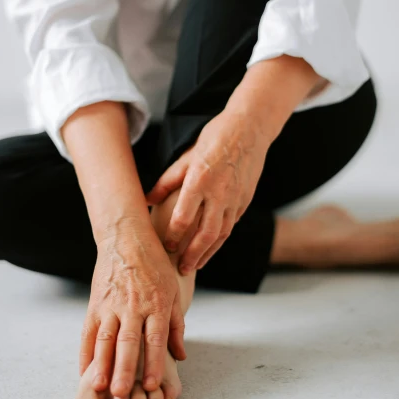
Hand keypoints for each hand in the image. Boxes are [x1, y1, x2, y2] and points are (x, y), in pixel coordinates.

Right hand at [79, 222, 185, 398]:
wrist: (126, 239)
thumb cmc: (154, 267)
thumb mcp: (172, 292)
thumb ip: (175, 326)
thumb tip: (180, 356)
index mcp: (155, 304)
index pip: (154, 338)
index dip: (154, 362)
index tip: (153, 385)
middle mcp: (132, 306)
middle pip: (128, 342)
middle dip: (124, 369)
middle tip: (122, 393)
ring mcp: (110, 305)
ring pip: (105, 339)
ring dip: (102, 365)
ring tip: (100, 388)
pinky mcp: (95, 304)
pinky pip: (88, 333)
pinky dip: (85, 354)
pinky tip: (85, 373)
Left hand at [145, 110, 269, 274]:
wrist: (250, 130)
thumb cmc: (214, 138)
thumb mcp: (187, 156)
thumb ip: (168, 180)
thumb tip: (148, 199)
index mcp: (200, 181)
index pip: (184, 217)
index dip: (174, 236)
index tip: (166, 246)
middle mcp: (219, 194)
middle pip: (205, 234)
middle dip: (193, 255)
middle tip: (181, 269)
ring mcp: (235, 199)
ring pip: (221, 234)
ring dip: (208, 253)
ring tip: (196, 265)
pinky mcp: (244, 201)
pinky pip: (231, 225)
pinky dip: (220, 239)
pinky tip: (211, 247)